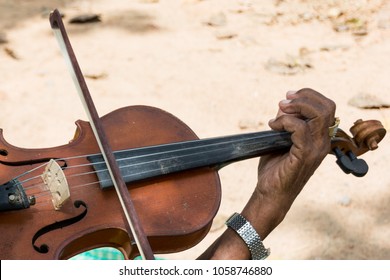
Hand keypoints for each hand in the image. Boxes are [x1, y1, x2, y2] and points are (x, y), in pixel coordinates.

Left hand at [242, 88, 335, 239]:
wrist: (271, 194)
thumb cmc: (275, 169)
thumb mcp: (280, 139)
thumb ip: (285, 122)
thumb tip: (283, 105)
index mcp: (320, 138)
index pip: (327, 107)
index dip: (309, 95)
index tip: (288, 96)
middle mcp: (323, 142)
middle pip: (327, 107)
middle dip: (304, 96)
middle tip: (284, 100)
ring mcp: (316, 149)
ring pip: (318, 114)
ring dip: (296, 107)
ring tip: (279, 111)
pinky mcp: (304, 155)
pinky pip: (301, 128)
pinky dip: (285, 121)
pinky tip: (273, 126)